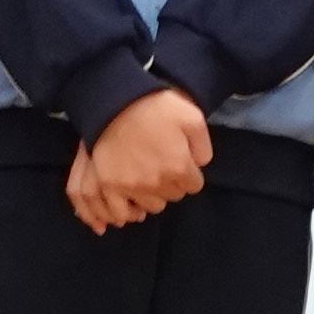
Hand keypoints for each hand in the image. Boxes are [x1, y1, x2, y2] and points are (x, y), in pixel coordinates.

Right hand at [72, 87, 211, 230]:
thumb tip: (199, 165)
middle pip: (174, 196)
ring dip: (153, 195)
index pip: (194, 186)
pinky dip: (128, 210)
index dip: (190, 174)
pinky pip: (121, 211)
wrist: (116, 101)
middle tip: (163, 166)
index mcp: (179, 167)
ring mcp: (132, 186)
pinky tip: (132, 201)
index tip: (181, 162)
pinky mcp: (110, 185)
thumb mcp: (192, 117)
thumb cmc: (156, 107)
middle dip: (173, 183)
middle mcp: (157, 182)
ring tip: (148, 179)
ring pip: (152, 206)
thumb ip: (203, 146)